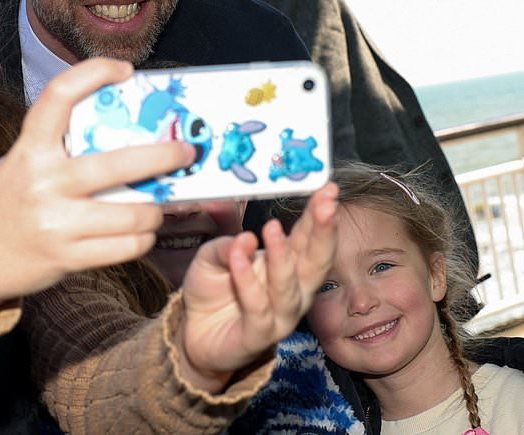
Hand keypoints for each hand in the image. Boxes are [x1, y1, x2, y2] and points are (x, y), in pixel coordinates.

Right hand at [0, 58, 195, 319]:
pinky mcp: (66, 258)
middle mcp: (43, 182)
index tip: (124, 70)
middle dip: (164, 156)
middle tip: (187, 152)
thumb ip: (59, 150)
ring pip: (132, 213)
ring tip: (159, 206)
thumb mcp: (20, 164)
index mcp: (28, 150)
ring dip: (156, 210)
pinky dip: (141, 239)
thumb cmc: (1, 204)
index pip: (59, 96)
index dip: (94, 74)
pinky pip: (125, 248)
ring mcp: (55, 222)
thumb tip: (124, 135)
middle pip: (118, 164)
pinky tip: (140, 233)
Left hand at [176, 182, 337, 392]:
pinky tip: (239, 259)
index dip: (319, 213)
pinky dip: (248, 281)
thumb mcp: (213, 256)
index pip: (309, 236)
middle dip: (322, 232)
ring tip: (272, 227)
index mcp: (288, 264)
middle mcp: (293, 289)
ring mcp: (280, 315)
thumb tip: (246, 238)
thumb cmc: (213, 290)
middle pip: (316, 261)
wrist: (195, 334)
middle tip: (326, 204)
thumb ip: (228, 245)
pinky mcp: (259, 335)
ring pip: (289, 287)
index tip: (328, 188)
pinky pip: (257, 307)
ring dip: (282, 256)